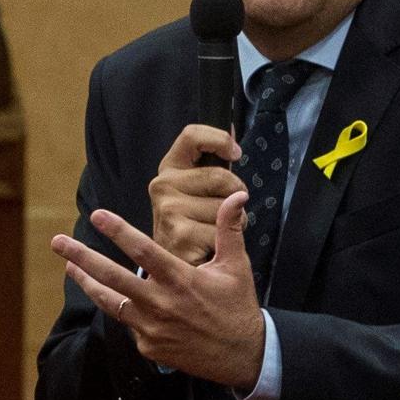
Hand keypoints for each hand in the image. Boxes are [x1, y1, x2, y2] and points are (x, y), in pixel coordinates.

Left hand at [51, 191, 264, 389]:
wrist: (242, 355)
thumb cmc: (238, 305)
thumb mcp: (236, 265)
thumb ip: (229, 229)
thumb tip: (237, 194)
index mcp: (180, 279)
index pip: (142, 250)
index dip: (118, 231)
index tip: (97, 215)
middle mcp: (160, 303)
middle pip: (112, 277)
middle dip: (82, 257)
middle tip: (58, 242)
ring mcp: (151, 328)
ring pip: (110, 302)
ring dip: (87, 283)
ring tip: (69, 268)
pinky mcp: (148, 346)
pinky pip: (128, 323)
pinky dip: (121, 308)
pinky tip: (112, 296)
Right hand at [147, 125, 244, 264]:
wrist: (173, 269)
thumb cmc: (193, 225)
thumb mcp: (202, 189)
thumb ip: (216, 162)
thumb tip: (232, 129)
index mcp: (170, 168)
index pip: (191, 135)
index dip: (220, 140)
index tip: (235, 154)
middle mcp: (163, 184)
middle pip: (221, 176)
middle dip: (236, 196)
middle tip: (224, 212)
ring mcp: (168, 208)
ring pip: (226, 206)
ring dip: (232, 222)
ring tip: (214, 232)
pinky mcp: (179, 233)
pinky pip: (223, 230)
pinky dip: (224, 242)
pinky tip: (209, 247)